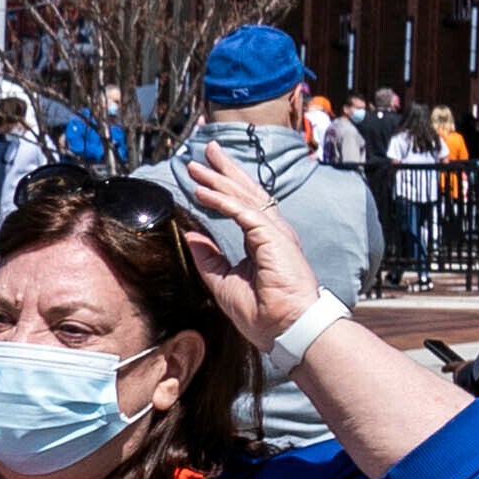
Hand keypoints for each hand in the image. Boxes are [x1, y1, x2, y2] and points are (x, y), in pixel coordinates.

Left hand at [171, 151, 318, 342]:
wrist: (286, 328)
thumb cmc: (263, 312)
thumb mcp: (223, 281)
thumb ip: (209, 256)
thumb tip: (191, 234)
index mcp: (265, 240)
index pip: (244, 204)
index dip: (225, 185)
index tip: (204, 172)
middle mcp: (273, 231)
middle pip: (246, 191)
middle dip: (224, 169)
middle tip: (205, 150)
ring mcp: (275, 233)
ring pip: (243, 197)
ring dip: (218, 179)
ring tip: (195, 167)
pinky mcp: (272, 238)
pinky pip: (243, 212)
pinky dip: (221, 200)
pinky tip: (202, 191)